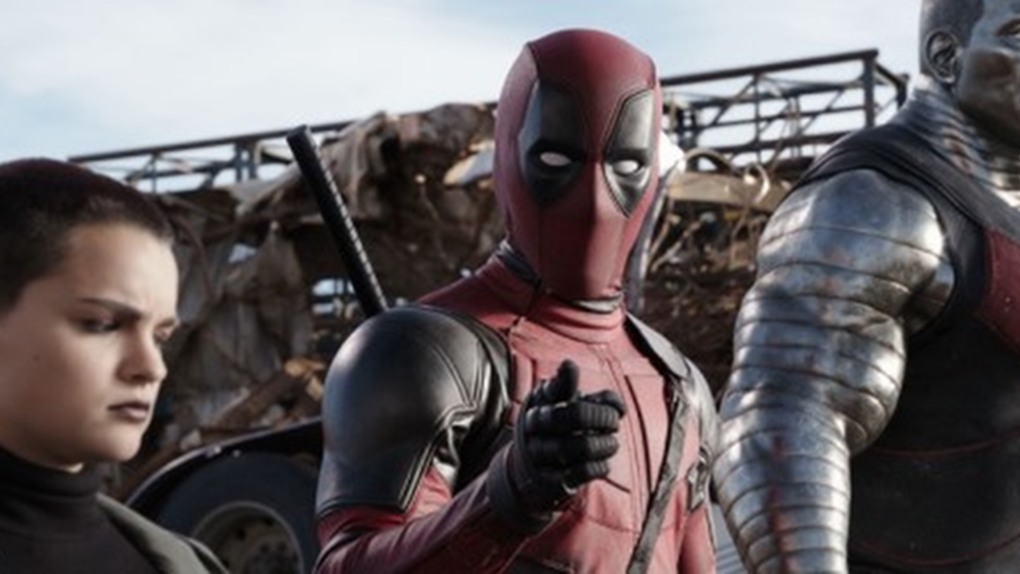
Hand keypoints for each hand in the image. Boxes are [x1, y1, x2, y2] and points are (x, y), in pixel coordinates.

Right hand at [508, 359, 626, 515]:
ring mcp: (540, 453)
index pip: (554, 386)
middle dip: (604, 416)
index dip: (567, 377)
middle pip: (576, 414)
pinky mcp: (550, 479)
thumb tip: (619, 406)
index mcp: (539, 402)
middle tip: (613, 422)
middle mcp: (535, 426)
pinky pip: (582, 472)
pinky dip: (600, 466)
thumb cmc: (557, 431)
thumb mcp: (567, 407)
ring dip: (606, 444)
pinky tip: (603, 463)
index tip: (574, 371)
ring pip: (583, 445)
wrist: (526, 473)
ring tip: (611, 443)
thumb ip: (596, 399)